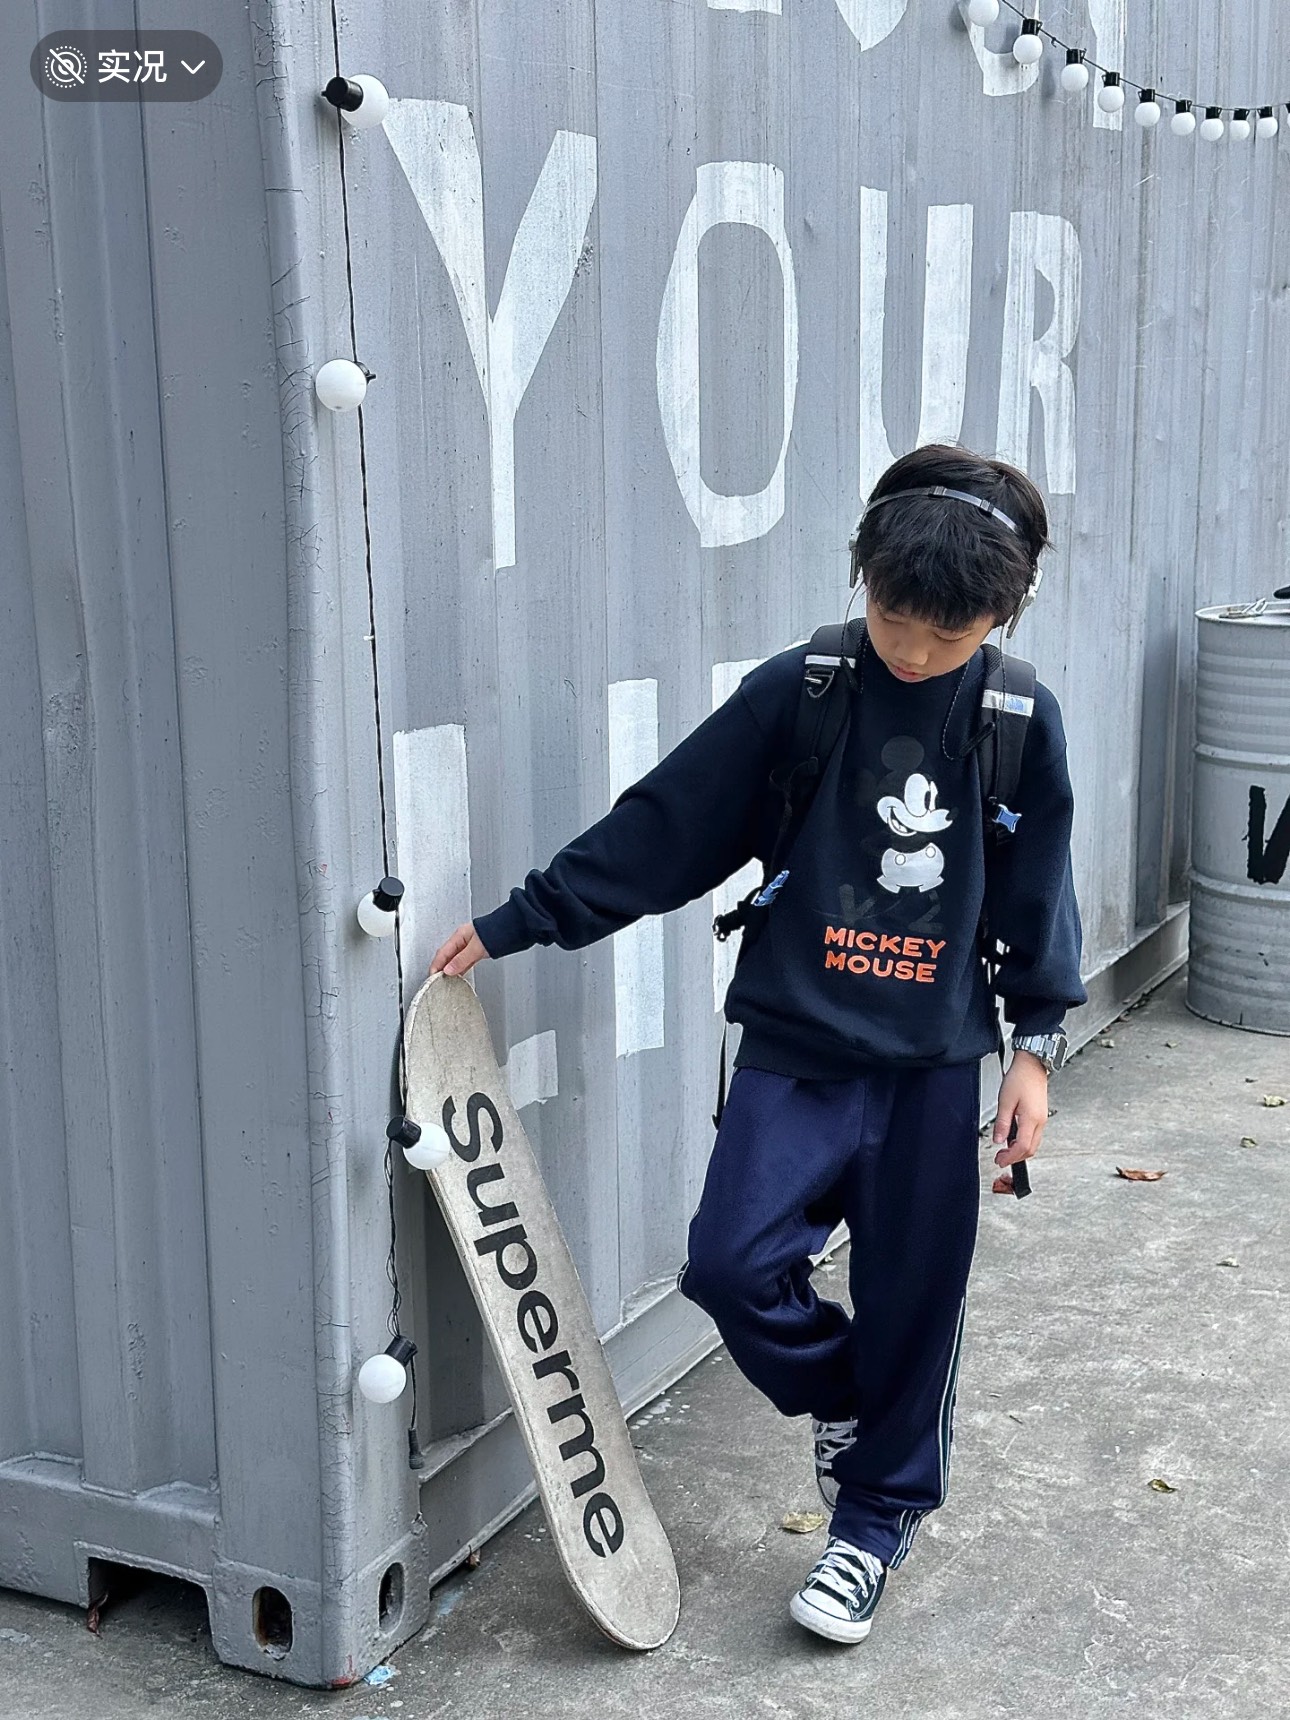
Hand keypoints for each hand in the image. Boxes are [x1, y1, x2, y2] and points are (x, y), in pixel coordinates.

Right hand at [430, 923, 490, 977]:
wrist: (512, 928)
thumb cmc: (496, 931)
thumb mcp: (476, 948)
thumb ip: (462, 960)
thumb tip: (449, 970)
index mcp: (459, 936)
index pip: (442, 953)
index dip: (436, 965)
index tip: (432, 976)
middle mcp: (463, 940)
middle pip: (446, 956)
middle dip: (440, 968)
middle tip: (436, 981)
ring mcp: (469, 946)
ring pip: (454, 959)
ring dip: (449, 969)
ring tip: (445, 980)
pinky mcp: (476, 951)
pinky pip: (463, 961)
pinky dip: (459, 969)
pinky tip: (458, 975)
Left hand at [992, 1049, 1048, 1166]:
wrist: (1031, 1065)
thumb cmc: (1019, 1078)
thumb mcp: (1005, 1101)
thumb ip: (1002, 1123)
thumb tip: (998, 1140)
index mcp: (1031, 1119)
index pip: (1022, 1147)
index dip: (1010, 1157)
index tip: (999, 1160)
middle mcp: (1040, 1121)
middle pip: (1030, 1149)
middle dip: (1015, 1157)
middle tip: (1000, 1157)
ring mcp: (1042, 1119)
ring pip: (1033, 1144)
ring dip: (1019, 1150)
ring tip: (1004, 1149)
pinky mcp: (1041, 1116)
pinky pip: (1034, 1135)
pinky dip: (1024, 1142)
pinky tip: (1013, 1138)